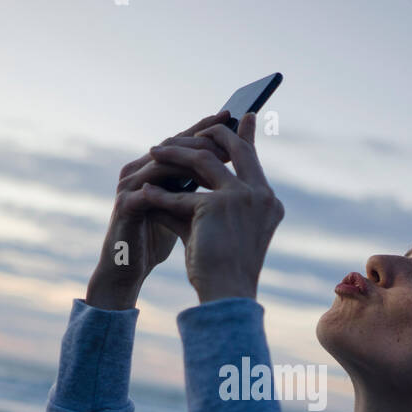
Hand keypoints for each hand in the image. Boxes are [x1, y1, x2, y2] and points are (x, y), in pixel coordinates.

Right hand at [89, 110, 233, 304]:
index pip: (182, 140)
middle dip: (202, 140)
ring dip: (190, 161)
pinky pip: (149, 193)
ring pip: (161, 164)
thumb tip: (231, 170)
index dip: (206, 127)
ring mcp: (128, 186)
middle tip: (229, 138)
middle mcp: (138, 169)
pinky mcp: (124, 206)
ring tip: (217, 161)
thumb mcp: (184, 207)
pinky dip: (172, 191)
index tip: (233, 116)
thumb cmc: (156, 237)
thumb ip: (199, 186)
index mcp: (152, 166)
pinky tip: (196, 193)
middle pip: (173, 145)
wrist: (128, 268)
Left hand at [127, 112, 283, 302]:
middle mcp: (261, 195)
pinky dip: (161, 197)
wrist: (227, 295)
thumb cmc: (224, 270)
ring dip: (176, 153)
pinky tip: (143, 195)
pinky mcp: (218, 206)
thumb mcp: (216, 230)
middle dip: (207, 134)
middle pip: (234, 147)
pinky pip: (182, 195)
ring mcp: (242, 198)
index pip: (253, 159)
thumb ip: (201, 203)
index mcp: (268, 201)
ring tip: (154, 151)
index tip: (238, 116)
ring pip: (203, 160)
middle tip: (186, 132)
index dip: (242, 136)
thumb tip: (168, 185)